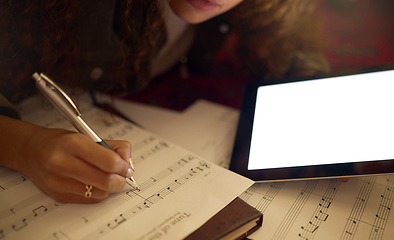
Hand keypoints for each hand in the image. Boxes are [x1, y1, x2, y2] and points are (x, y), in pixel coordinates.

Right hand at [0, 116, 132, 202]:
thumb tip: (128, 163)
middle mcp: (63, 163)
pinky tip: (92, 182)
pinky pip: (89, 199)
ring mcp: (59, 181)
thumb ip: (114, 147)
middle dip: (120, 180)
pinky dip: (96, 192)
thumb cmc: (62, 142)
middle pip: (105, 181)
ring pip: (99, 192)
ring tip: (105, 176)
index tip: (126, 167)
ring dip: (108, 187)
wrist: (32, 150)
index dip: (123, 166)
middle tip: (121, 175)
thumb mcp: (88, 135)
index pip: (109, 161)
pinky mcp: (58, 195)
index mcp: (73, 144)